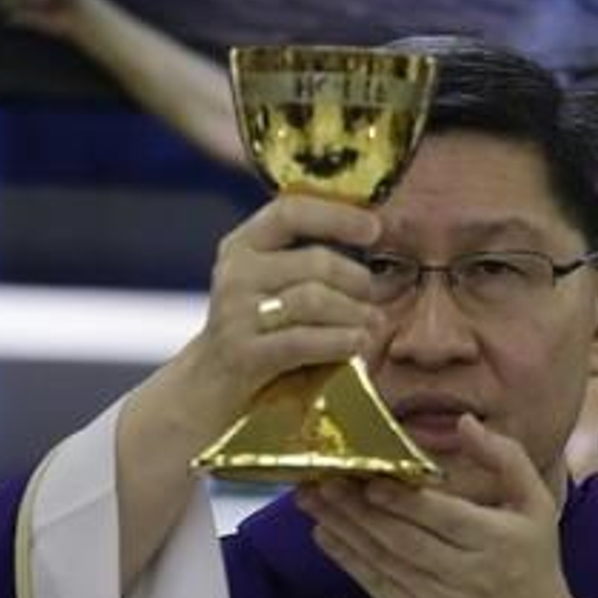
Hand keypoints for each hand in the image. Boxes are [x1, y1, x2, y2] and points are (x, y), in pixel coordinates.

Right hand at [188, 194, 381, 430]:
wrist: (208, 386)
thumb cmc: (259, 332)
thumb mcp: (275, 286)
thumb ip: (316, 266)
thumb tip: (389, 265)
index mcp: (243, 245)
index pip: (291, 212)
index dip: (337, 216)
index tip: (374, 229)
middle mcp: (235, 272)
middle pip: (316, 262)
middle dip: (359, 280)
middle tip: (380, 297)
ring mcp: (235, 313)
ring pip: (315, 300)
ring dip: (356, 313)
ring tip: (373, 324)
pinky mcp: (243, 354)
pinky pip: (304, 340)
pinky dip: (340, 341)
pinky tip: (358, 344)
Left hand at [298, 415, 594, 597]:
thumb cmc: (534, 567)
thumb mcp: (537, 507)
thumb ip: (506, 459)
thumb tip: (464, 422)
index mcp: (497, 541)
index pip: (445, 519)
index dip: (405, 502)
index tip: (371, 480)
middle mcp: (467, 574)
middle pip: (404, 539)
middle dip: (358, 510)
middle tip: (322, 480)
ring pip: (382, 561)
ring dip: (343, 529)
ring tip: (311, 500)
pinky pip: (376, 587)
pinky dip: (347, 560)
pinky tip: (325, 535)